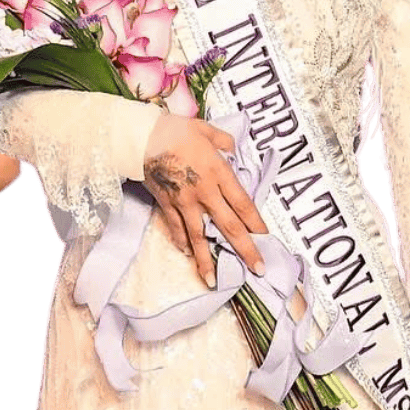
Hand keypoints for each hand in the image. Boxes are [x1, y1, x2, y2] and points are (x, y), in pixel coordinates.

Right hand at [143, 115, 267, 285]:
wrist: (143, 136)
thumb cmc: (176, 130)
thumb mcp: (205, 129)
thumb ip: (222, 141)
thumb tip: (231, 149)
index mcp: (219, 173)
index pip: (243, 204)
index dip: (256, 223)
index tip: (266, 238)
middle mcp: (205, 192)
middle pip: (229, 225)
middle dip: (245, 249)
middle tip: (257, 269)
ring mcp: (185, 201)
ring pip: (199, 235)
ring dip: (206, 259)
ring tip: (212, 280)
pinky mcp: (166, 203)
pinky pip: (175, 227)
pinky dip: (180, 240)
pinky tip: (186, 252)